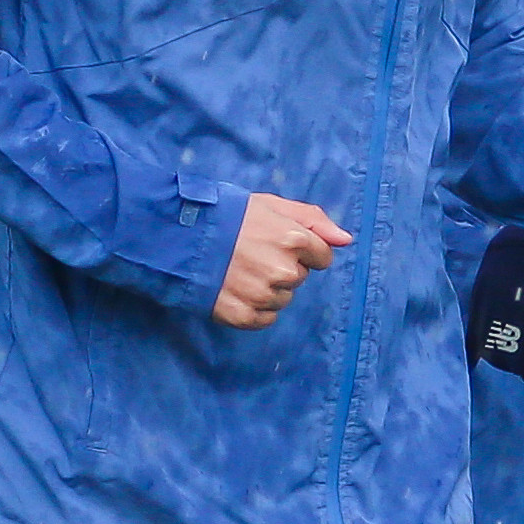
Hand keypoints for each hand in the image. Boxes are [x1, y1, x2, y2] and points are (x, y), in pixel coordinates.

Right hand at [217, 194, 347, 327]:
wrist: (178, 236)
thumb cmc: (226, 215)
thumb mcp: (271, 205)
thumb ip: (312, 219)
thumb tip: (345, 240)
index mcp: (293, 238)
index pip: (322, 257)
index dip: (302, 249)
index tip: (278, 243)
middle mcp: (283, 270)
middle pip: (300, 278)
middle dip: (282, 267)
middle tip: (251, 253)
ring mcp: (263, 295)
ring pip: (283, 299)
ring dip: (268, 288)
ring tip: (239, 270)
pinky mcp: (243, 315)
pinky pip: (265, 319)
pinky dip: (254, 308)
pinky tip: (235, 289)